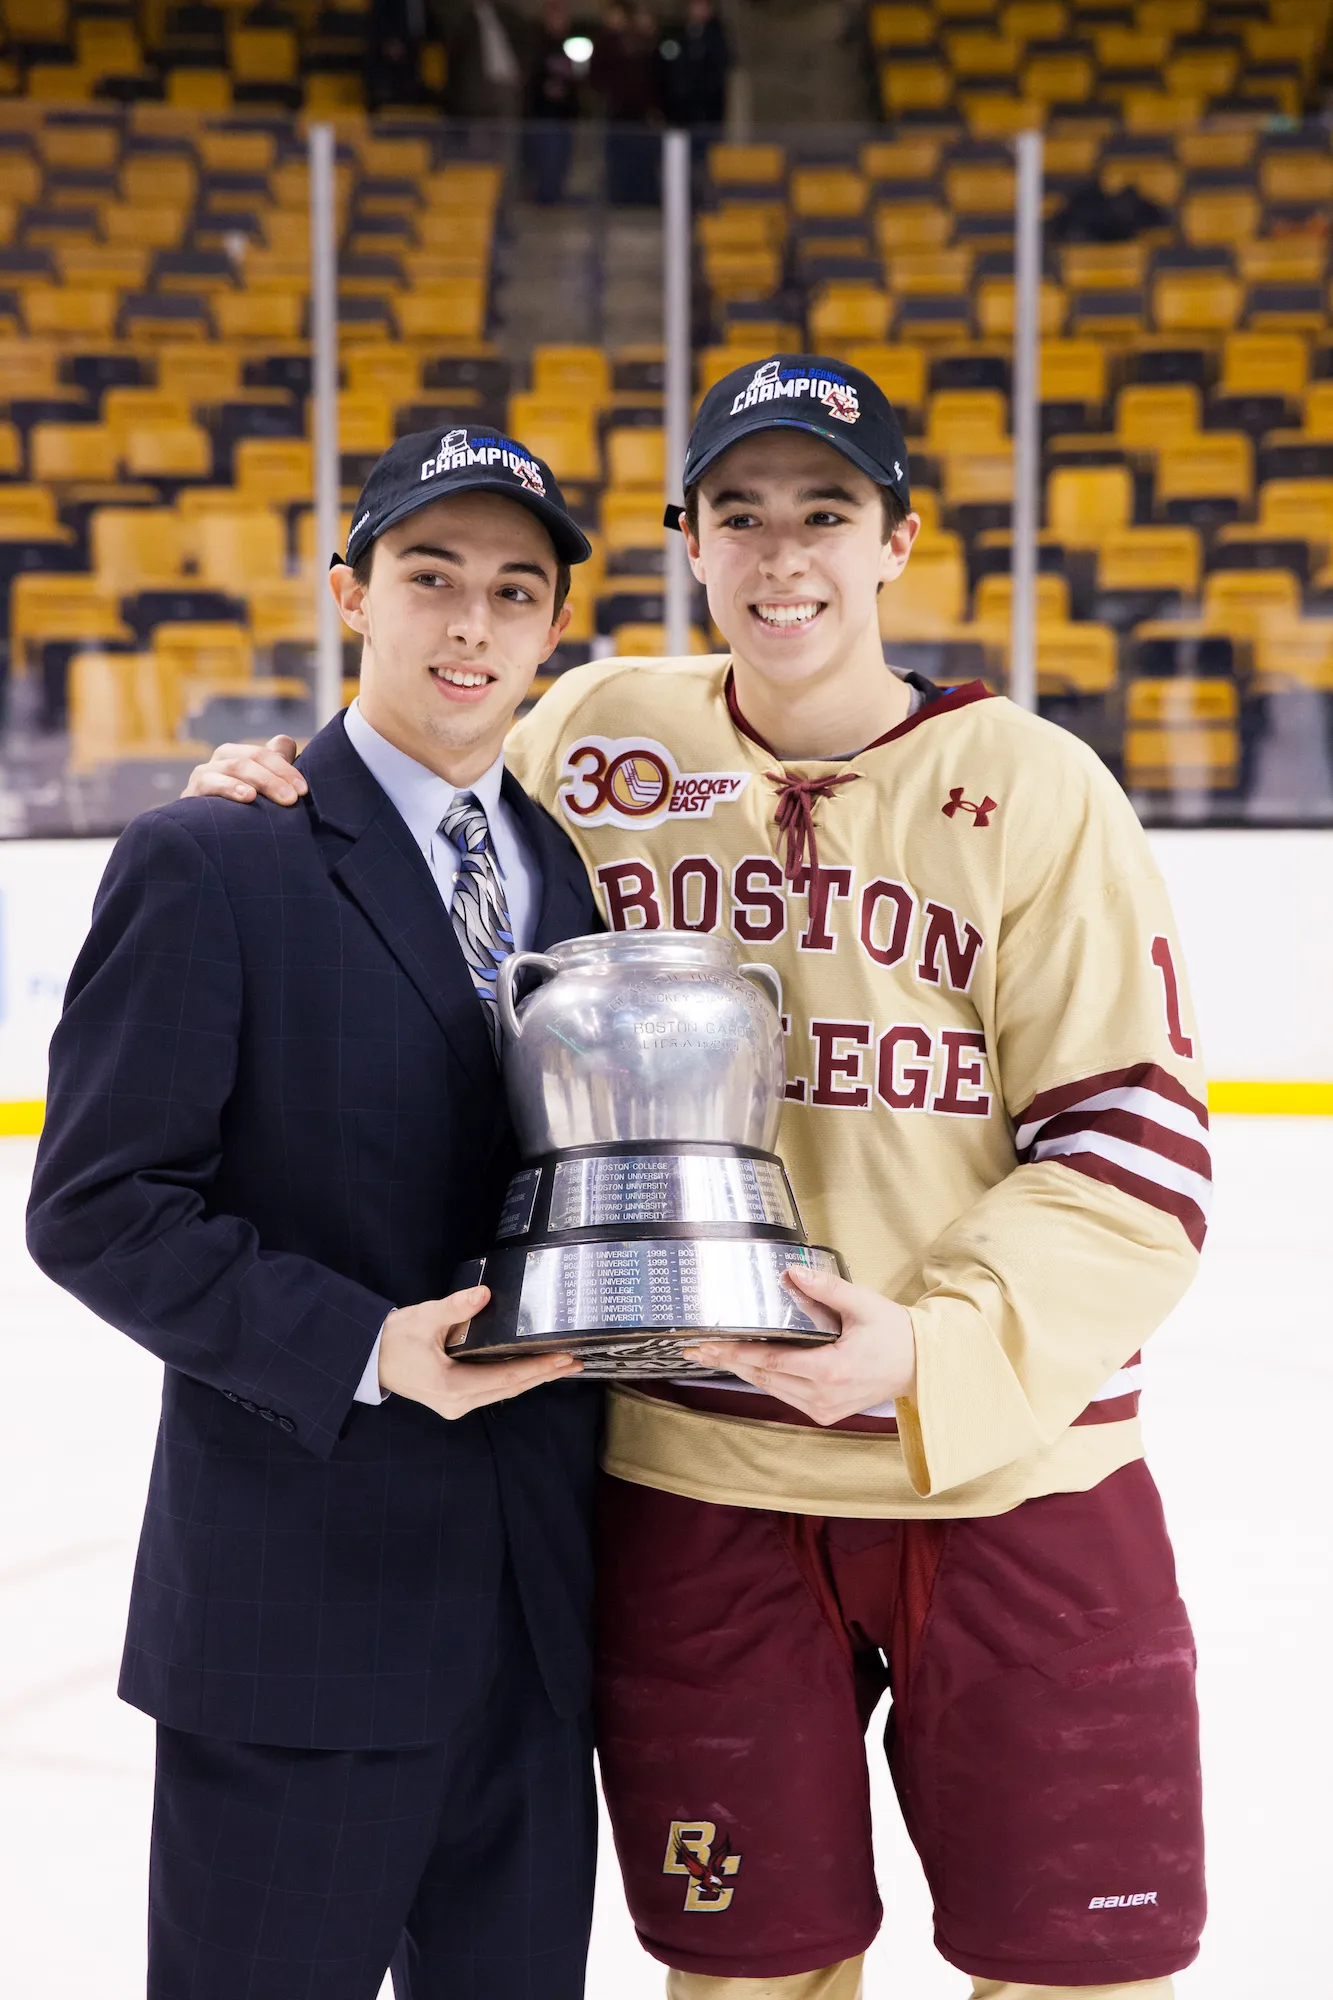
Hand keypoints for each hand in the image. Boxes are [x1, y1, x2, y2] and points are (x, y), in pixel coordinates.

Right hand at [182, 735, 306, 805]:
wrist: (203, 840)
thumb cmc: (239, 815)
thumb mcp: (261, 791)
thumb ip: (274, 765)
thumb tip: (286, 742)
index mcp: (240, 755)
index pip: (266, 752)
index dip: (287, 768)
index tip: (304, 790)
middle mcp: (222, 760)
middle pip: (253, 757)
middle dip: (277, 777)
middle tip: (295, 799)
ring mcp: (204, 773)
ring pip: (235, 766)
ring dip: (262, 781)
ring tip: (283, 798)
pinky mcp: (191, 791)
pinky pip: (209, 783)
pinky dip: (230, 787)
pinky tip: (248, 797)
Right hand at [378, 1286, 581, 1418]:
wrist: (369, 1357)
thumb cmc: (394, 1339)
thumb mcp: (424, 1318)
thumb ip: (455, 1307)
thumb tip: (483, 1294)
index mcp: (453, 1386)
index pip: (507, 1378)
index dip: (538, 1368)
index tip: (563, 1358)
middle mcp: (458, 1402)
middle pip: (511, 1389)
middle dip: (544, 1375)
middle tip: (575, 1362)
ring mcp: (456, 1404)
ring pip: (504, 1391)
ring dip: (533, 1378)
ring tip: (561, 1365)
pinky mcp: (454, 1399)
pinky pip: (493, 1390)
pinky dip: (515, 1379)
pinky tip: (531, 1370)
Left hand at [683, 1267, 915, 1427]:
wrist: (920, 1366)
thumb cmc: (893, 1333)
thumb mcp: (863, 1303)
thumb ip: (826, 1287)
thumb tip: (792, 1271)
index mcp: (829, 1370)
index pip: (770, 1361)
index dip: (735, 1352)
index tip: (708, 1344)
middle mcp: (822, 1394)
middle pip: (762, 1377)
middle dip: (727, 1361)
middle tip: (694, 1348)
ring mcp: (823, 1408)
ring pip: (770, 1388)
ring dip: (741, 1370)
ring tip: (712, 1354)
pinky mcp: (825, 1412)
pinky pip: (785, 1394)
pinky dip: (764, 1378)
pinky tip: (746, 1364)